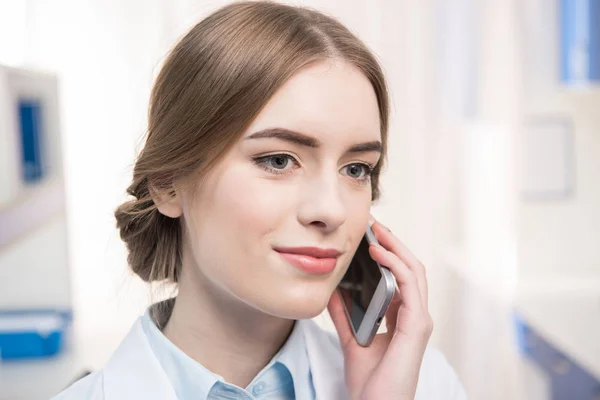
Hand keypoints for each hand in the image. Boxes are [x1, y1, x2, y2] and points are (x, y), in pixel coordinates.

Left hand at [327, 218, 432, 399]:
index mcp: (403, 318)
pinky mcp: (417, 327)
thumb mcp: (352, 339)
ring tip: (377, 231)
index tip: (370, 235)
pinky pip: (409, 286)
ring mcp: (419, 320)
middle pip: (410, 268)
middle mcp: (415, 316)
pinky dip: (396, 265)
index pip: (401, 276)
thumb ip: (344, 315)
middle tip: (375, 224)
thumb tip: (332, 290)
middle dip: (394, 243)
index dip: (389, 253)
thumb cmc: (370, 382)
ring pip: (415, 271)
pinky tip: (379, 252)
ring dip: (396, 247)